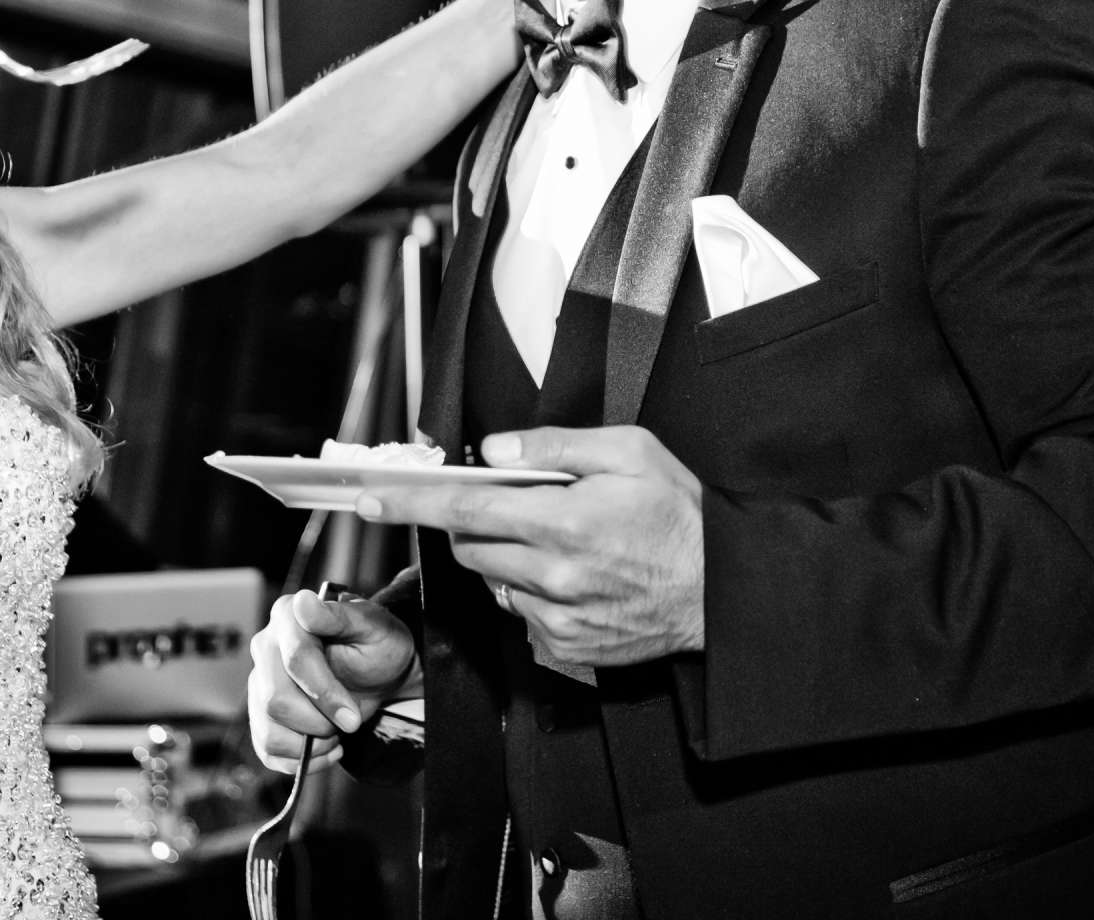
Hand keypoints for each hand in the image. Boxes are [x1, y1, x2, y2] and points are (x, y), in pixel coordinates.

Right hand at [247, 586, 418, 774]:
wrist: (379, 675)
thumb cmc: (378, 646)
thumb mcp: (371, 627)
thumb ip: (337, 616)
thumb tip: (303, 602)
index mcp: (288, 616)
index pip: (295, 659)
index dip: (325, 693)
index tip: (353, 718)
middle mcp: (265, 647)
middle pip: (276, 699)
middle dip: (319, 722)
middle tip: (350, 722)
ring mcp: (259, 683)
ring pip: (268, 729)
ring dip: (310, 744)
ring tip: (337, 734)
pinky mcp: (261, 715)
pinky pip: (267, 750)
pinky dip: (300, 761)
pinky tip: (326, 748)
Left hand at [359, 426, 705, 666]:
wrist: (723, 594)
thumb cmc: (681, 517)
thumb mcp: (630, 453)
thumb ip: (554, 447)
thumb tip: (492, 452)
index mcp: (564, 522)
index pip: (464, 509)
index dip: (411, 502)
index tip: (371, 497)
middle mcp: (552, 576)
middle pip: (470, 547)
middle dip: (474, 523)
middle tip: (513, 506)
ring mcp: (555, 618)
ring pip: (492, 581)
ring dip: (506, 557)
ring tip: (560, 541)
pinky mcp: (564, 646)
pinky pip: (520, 613)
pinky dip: (530, 591)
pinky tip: (575, 577)